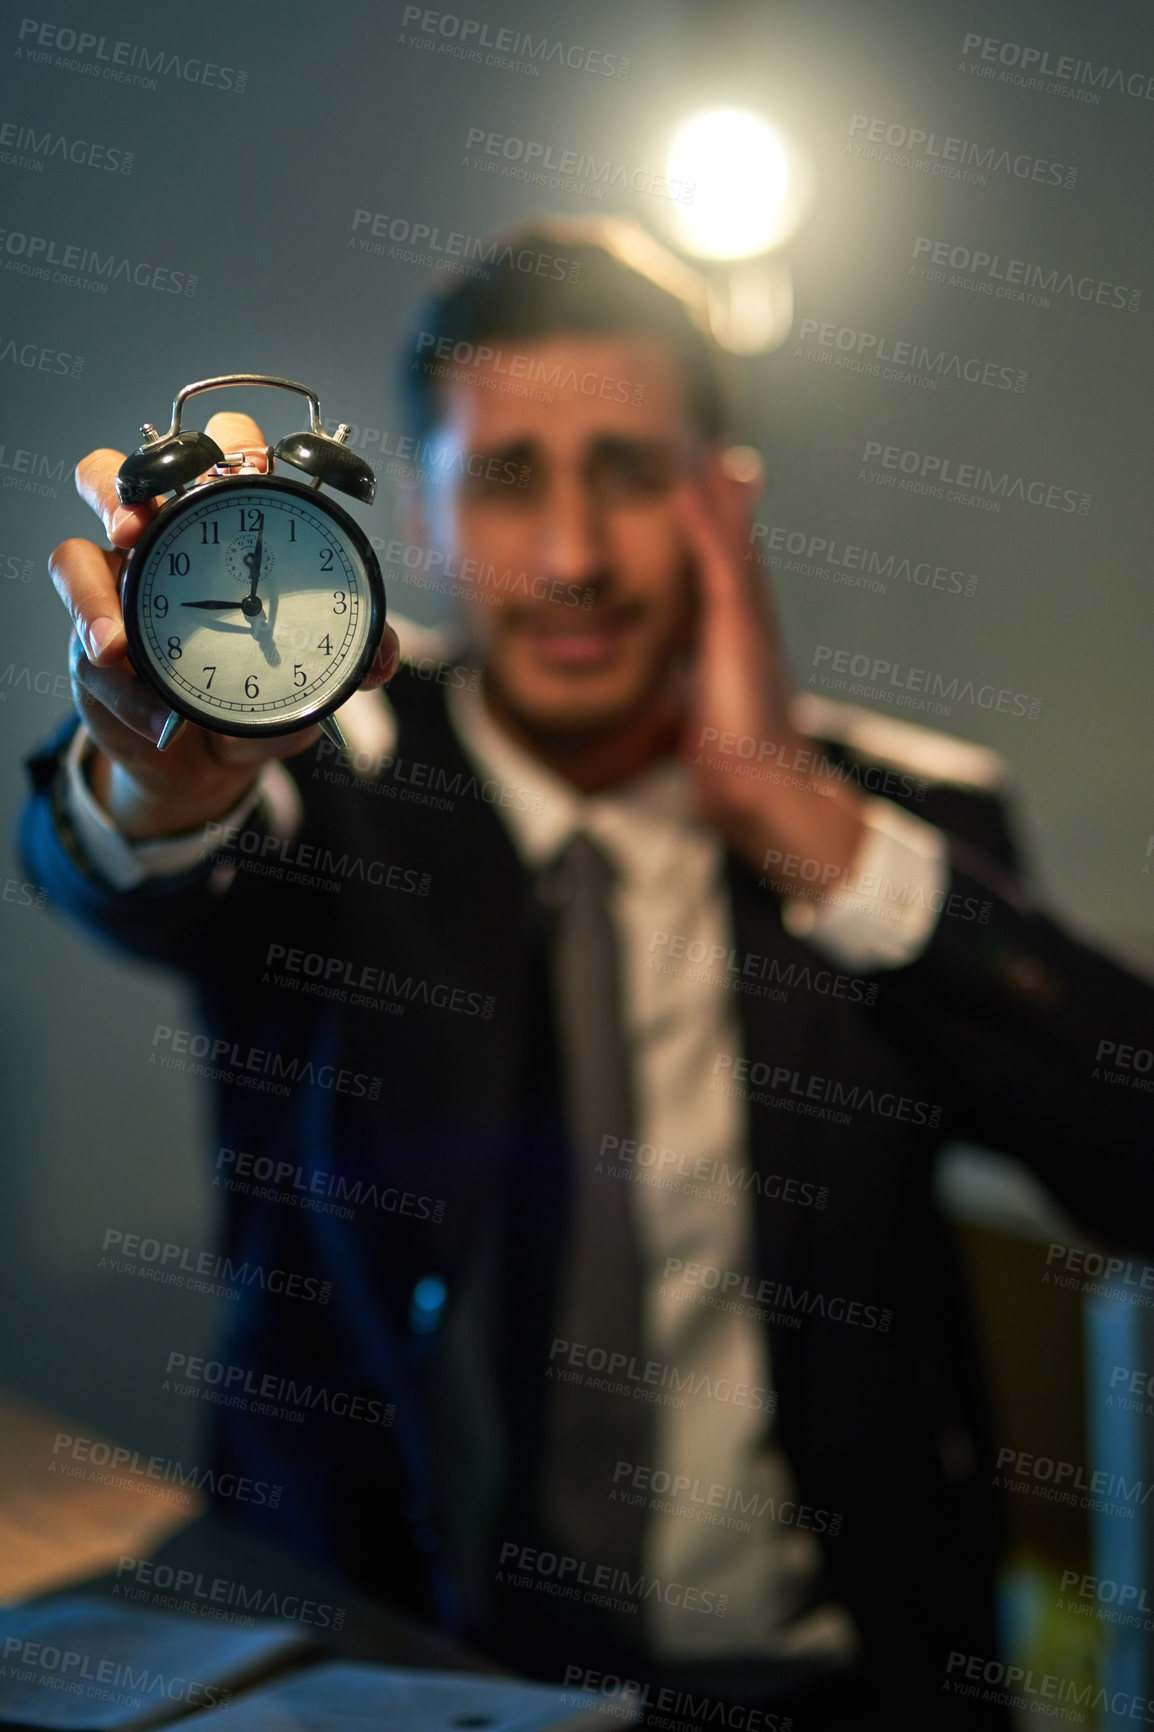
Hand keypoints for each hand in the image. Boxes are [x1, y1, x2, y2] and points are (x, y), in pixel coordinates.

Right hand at [50, 411, 399, 841]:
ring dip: (100, 555)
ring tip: (118, 623)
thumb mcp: (307, 681)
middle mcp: (171, 531)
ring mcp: (120, 568)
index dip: (238, 443)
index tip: (257, 465)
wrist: (199, 760)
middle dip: (151, 465)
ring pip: (86, 520)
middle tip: (159, 512)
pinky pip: (80, 607)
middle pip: (148, 458)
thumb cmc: (253, 695)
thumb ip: (348, 662)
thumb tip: (383, 654)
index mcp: (231, 527)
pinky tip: (127, 674)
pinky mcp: (88, 618)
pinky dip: (99, 638)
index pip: (231, 454)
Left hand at [673, 448, 864, 894]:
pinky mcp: (737, 623)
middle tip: (712, 442)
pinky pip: (716, 556)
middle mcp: (748, 621)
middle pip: (734, 542)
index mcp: (736, 642)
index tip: (702, 492)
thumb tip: (680, 717)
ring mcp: (747, 618)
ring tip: (703, 440)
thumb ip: (693, 705)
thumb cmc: (734, 766)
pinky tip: (688, 481)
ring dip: (716, 489)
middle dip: (723, 495)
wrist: (758, 787)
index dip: (713, 533)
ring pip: (730, 537)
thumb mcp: (705, 720)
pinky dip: (704, 516)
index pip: (721, 576)